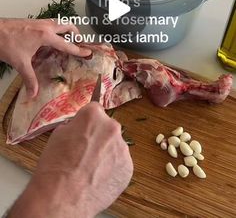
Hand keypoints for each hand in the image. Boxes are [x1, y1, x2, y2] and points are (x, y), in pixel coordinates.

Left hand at [0, 18, 90, 97]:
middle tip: (80, 43)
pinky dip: (55, 29)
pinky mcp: (33, 21)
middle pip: (68, 26)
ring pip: (59, 22)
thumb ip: (29, 78)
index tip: (88, 52)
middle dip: (76, 34)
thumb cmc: (6, 43)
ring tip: (67, 39)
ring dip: (66, 29)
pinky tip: (49, 39)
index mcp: (46, 35)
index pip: (67, 44)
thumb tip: (33, 93)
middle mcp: (45, 26)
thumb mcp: (20, 63)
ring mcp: (39, 22)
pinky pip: (50, 23)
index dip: (79, 50)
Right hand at [8, 103, 132, 217]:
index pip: (94, 110)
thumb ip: (75, 127)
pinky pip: (120, 164)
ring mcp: (122, 148)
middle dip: (99, 137)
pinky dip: (111, 170)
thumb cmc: (55, 166)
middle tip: (84, 153)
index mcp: (93, 115)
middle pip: (107, 127)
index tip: (83, 130)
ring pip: (115, 147)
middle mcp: (112, 127)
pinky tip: (97, 179)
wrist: (62, 197)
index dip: (87, 122)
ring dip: (106, 154)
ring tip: (89, 170)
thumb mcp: (58, 135)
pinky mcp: (128, 168)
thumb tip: (80, 129)